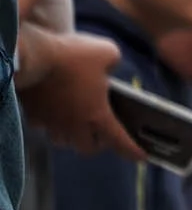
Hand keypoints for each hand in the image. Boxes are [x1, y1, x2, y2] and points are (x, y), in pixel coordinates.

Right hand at [17, 32, 142, 161]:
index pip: (118, 140)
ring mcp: (51, 123)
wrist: (32, 58)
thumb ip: (113, 64)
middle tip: (103, 130)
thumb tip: (109, 67)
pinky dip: (52, 123)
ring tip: (79, 122)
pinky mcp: (32, 116)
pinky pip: (44, 127)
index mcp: (97, 115)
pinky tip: (55, 112)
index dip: (131, 150)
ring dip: (73, 135)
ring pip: (63, 141)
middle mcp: (73, 126)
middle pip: (87, 147)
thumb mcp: (108, 52)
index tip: (141, 157)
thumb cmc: (74, 56)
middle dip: (98, 142)